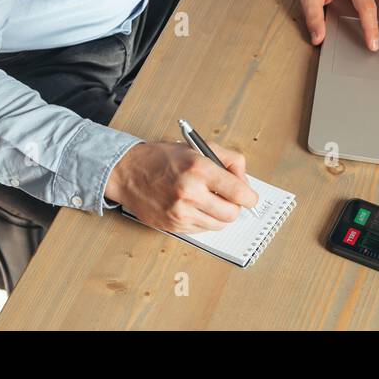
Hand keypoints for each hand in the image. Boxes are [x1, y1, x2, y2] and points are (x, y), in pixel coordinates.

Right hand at [105, 141, 257, 232]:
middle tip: (229, 197)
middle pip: (231, 214)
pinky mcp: (173, 226)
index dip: (249, 197)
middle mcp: (190, 193)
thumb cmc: (161, 158)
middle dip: (235, 207)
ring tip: (209, 200)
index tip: (250, 197)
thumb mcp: (198, 147)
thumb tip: (245, 181)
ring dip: (220, 215)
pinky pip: (202, 230)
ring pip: (218, 225)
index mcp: (199, 169)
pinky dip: (204, 220)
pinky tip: (194, 206)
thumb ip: (229, 160)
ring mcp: (180, 213)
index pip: (238, 192)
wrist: (128, 173)